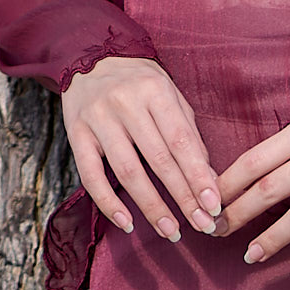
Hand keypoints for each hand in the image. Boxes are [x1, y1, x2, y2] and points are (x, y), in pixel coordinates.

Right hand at [61, 55, 221, 242]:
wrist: (90, 58)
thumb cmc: (140, 84)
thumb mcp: (171, 96)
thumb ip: (189, 134)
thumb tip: (209, 180)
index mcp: (155, 91)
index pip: (181, 141)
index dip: (198, 176)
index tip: (214, 205)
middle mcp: (125, 104)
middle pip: (158, 160)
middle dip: (183, 197)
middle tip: (202, 225)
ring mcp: (98, 119)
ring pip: (128, 171)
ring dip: (152, 207)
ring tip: (171, 232)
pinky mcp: (76, 134)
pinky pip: (91, 176)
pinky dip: (108, 204)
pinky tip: (127, 224)